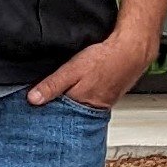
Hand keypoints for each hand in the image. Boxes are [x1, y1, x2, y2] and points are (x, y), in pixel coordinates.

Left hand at [26, 32, 154, 111]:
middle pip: (69, 114)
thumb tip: (33, 99)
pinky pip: (91, 102)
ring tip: (63, 95)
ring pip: (80, 108)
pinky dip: (83, 98)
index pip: (57, 115)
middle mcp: (92, 109)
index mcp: (81, 105)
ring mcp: (102, 104)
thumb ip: (53, 85)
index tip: (35, 107)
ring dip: (71, 103)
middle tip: (46, 102)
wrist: (132, 51)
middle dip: (58, 109)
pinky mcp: (108, 97)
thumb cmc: (105, 59)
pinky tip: (82, 88)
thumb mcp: (72, 70)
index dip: (45, 110)